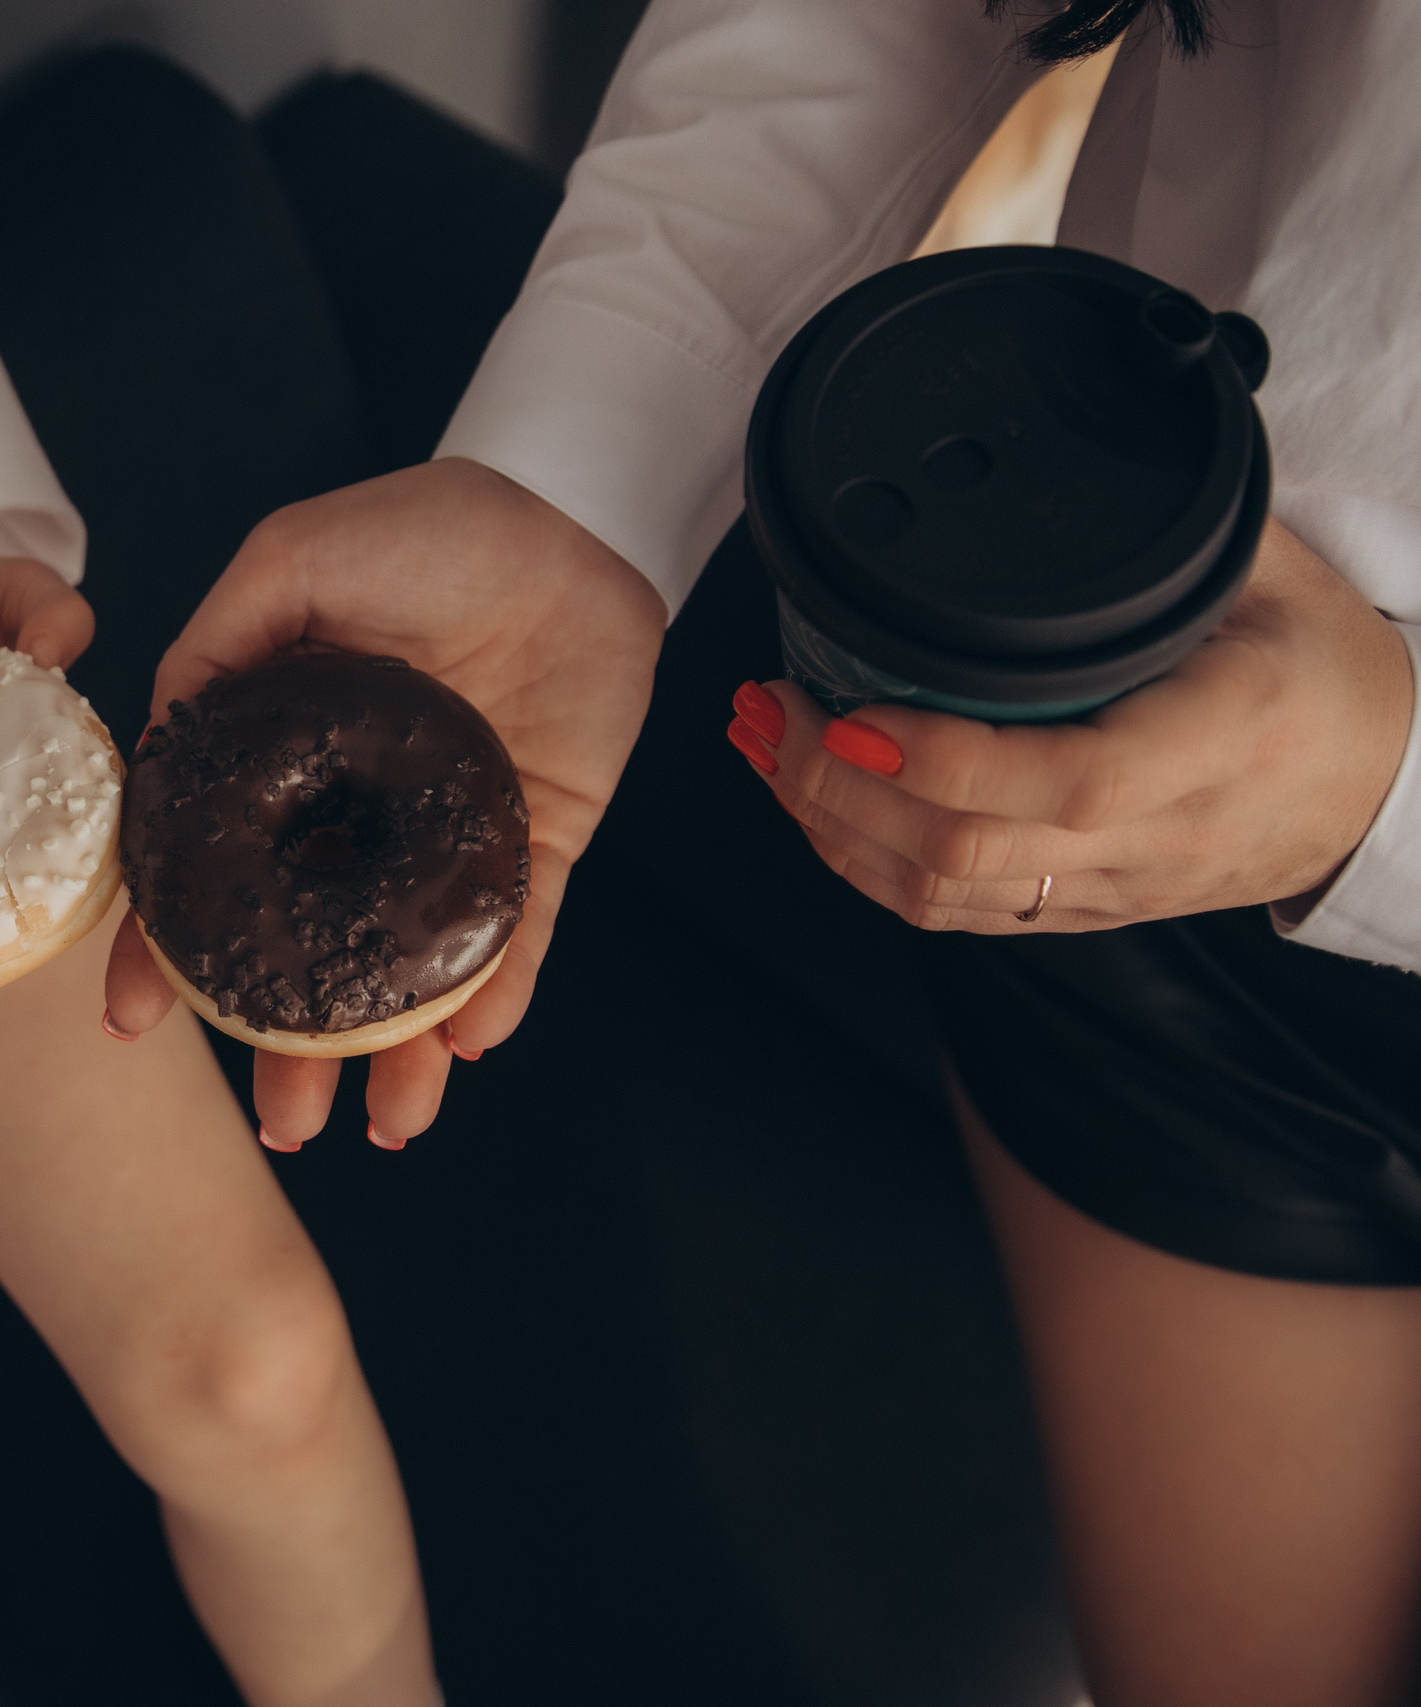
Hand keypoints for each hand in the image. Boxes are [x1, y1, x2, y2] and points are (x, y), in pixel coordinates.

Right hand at [101, 458, 667, 1147]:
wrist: (568, 516)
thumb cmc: (429, 530)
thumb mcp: (291, 563)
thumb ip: (217, 648)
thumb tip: (153, 743)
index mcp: (286, 764)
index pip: (213, 874)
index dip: (169, 950)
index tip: (134, 1021)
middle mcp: (358, 818)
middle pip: (314, 954)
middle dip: (294, 1050)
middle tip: (286, 1123)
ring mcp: (448, 839)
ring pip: (413, 970)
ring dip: (398, 1054)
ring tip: (385, 1127)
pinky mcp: (539, 842)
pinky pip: (516, 934)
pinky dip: (497, 992)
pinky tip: (471, 1046)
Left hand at [729, 520, 1414, 931]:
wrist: (1382, 784)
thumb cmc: (1325, 669)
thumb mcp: (1273, 574)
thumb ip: (1174, 526)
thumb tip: (1081, 435)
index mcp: (1217, 743)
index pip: (1065, 780)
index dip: (941, 758)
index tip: (850, 708)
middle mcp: (1158, 835)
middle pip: (967, 849)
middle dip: (837, 785)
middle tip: (770, 708)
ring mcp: (1112, 887)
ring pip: (940, 893)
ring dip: (828, 825)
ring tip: (766, 744)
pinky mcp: (1078, 911)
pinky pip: (953, 912)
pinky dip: (864, 862)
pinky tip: (814, 803)